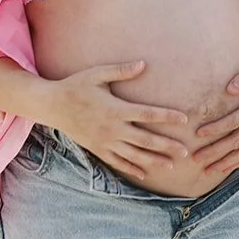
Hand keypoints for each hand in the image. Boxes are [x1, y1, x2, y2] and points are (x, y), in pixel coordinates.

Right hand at [45, 61, 190, 180]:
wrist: (52, 106)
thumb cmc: (76, 86)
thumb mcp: (97, 74)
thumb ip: (121, 70)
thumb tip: (143, 64)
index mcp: (115, 109)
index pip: (147, 114)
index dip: (167, 117)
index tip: (184, 120)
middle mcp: (112, 128)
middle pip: (145, 140)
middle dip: (167, 146)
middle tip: (186, 151)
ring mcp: (105, 141)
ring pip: (134, 155)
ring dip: (153, 160)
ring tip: (171, 166)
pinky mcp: (97, 149)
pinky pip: (117, 162)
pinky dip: (131, 168)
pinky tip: (144, 174)